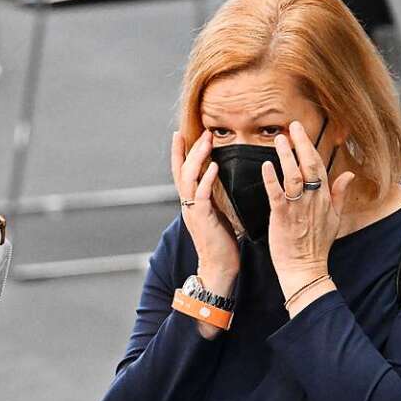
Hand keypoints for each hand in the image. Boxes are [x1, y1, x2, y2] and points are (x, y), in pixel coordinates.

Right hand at [170, 130, 241, 294]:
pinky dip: (207, 179)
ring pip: (189, 179)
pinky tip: (214, 166)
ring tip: (206, 142)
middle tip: (202, 132)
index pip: (181, 173)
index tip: (180, 135)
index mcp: (191, 203)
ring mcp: (193, 211)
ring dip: (197, 158)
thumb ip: (213, 198)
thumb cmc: (221, 244)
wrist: (218, 268)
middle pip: (182, 171)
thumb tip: (219, 182)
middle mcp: (188, 205)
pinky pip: (202, 195)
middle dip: (189, 149)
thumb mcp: (216, 215)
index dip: (179, 154)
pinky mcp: (203, 219)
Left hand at [261, 120, 354, 307]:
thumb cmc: (317, 246)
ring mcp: (298, 207)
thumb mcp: (335, 218)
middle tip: (292, 126)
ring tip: (279, 139)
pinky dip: (272, 179)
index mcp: (325, 198)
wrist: (305, 268)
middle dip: (301, 143)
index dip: (309, 146)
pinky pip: (277, 194)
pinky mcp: (283, 217)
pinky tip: (266, 165)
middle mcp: (313, 199)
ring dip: (286, 156)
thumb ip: (341, 194)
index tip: (300, 130)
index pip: (319, 165)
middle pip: (309, 165)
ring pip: (293, 175)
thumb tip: (349, 174)